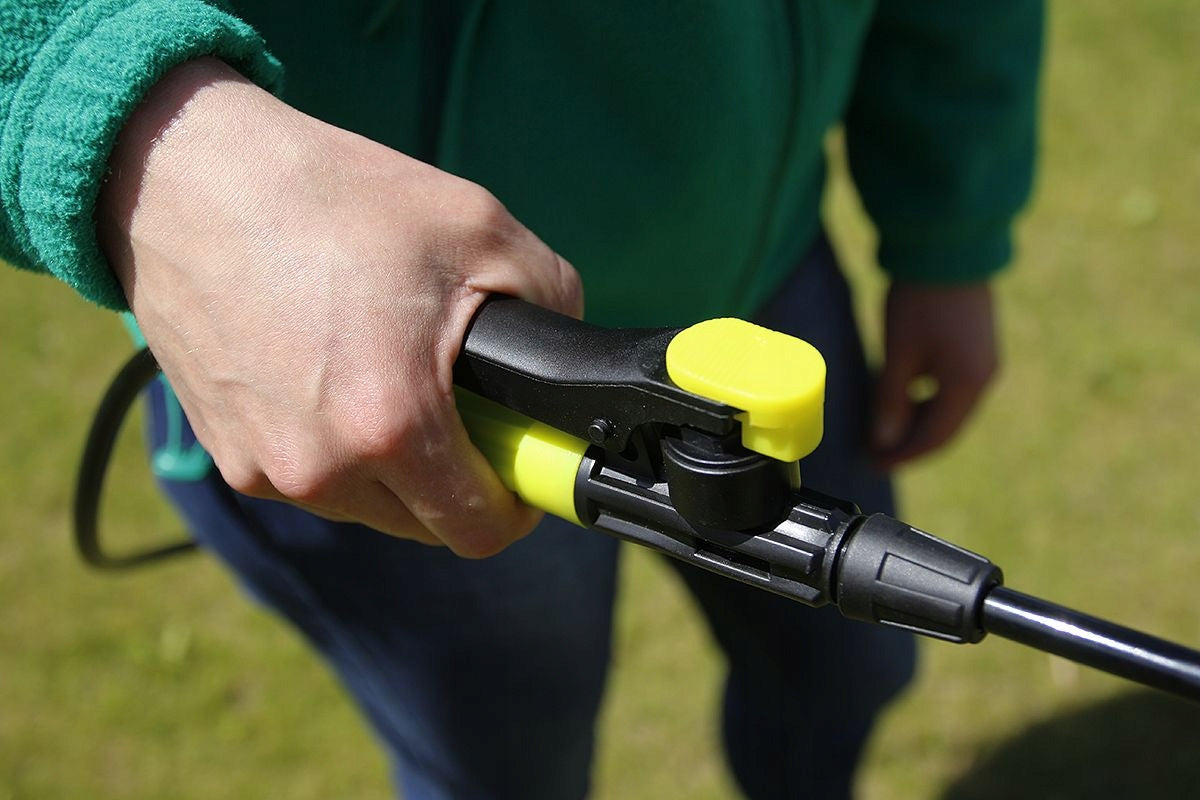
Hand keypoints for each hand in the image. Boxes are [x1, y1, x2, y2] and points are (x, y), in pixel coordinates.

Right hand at [96, 58, 582, 556]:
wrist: (187, 178)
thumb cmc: (331, 197)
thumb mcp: (479, 228)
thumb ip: (553, 304)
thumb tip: (568, 359)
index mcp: (393, 425)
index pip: (480, 530)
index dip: (516, 500)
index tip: (519, 461)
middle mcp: (323, 468)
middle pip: (427, 525)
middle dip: (457, 477)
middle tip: (458, 401)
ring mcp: (266, 469)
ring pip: (368, 506)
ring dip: (395, 465)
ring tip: (387, 374)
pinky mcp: (227, 455)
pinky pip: (312, 479)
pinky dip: (337, 447)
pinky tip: (330, 374)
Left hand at [871, 281, 998, 469]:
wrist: (949, 248)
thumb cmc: (920, 301)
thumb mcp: (899, 353)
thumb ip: (892, 400)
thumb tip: (885, 441)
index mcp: (968, 385)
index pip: (935, 438)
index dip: (904, 455)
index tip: (875, 463)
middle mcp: (985, 378)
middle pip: (947, 427)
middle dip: (912, 443)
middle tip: (877, 451)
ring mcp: (986, 362)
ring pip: (952, 408)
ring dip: (921, 422)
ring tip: (887, 428)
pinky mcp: (979, 346)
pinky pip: (956, 389)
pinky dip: (930, 401)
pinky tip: (906, 396)